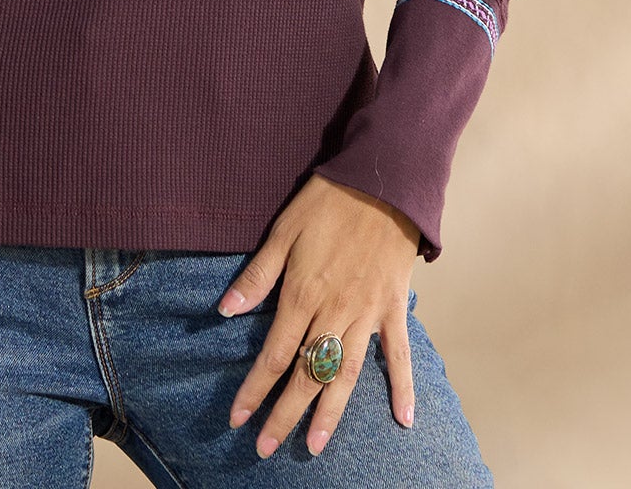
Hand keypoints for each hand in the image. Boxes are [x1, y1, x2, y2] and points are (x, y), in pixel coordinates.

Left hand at [217, 174, 419, 457]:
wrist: (382, 181)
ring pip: (347, 375)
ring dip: (330, 413)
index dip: (255, 389)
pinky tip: (404, 419)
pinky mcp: (393, 308)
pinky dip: (403, 387)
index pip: (275, 355)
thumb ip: (257, 275)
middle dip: (284, 415)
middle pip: (307, 375)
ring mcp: (368, 314)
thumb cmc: (328, 202)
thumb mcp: (283, 230)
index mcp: (303, 295)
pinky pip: (398, 355)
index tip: (238, 417)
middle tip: (265, 448)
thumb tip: (226, 311)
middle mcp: (335, 313)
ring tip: (315, 446)